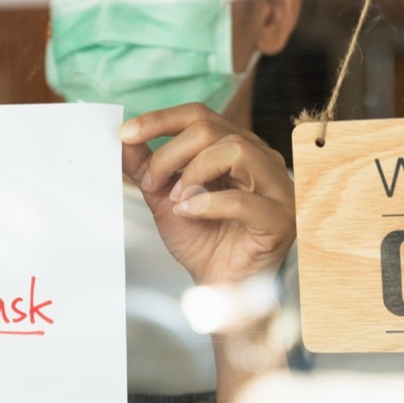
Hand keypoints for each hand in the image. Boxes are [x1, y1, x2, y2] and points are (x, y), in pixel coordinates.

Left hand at [119, 103, 294, 286]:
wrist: (220, 286)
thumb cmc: (204, 241)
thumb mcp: (166, 197)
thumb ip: (147, 167)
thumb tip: (122, 140)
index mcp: (237, 147)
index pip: (199, 115)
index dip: (160, 120)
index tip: (126, 134)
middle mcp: (261, 159)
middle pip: (210, 129)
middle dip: (169, 154)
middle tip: (152, 184)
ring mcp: (276, 186)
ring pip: (234, 150)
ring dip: (192, 174)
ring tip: (177, 201)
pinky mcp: (280, 218)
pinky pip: (244, 200)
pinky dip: (208, 203)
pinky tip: (189, 212)